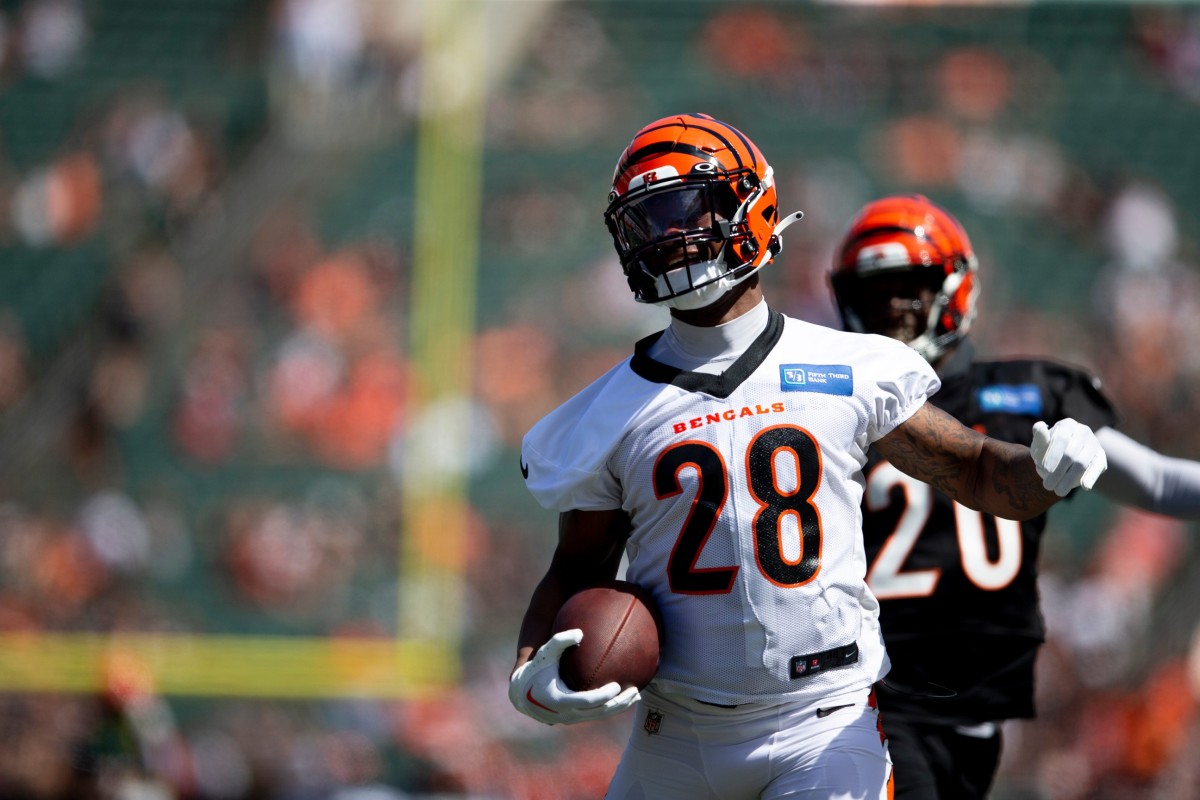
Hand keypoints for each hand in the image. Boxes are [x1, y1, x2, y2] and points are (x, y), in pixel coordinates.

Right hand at [509, 629, 640, 724]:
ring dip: (618, 707)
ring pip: (600, 716)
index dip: (604, 695)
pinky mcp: (573, 718)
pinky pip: (595, 715)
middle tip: (635, 692)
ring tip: (636, 696)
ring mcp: (570, 719)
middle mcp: (566, 714)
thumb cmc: (535, 669)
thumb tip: (580, 633)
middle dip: (619, 704)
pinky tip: (621, 697)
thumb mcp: (545, 653)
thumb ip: (560, 640)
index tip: (618, 684)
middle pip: (599, 713)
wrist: (521, 693)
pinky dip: (609, 707)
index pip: (588, 702)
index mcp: (560, 700)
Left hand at [1031, 419, 1106, 496]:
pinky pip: (1097, 468)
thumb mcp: (1040, 446)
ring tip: (1058, 491)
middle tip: (1047, 486)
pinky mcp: (1100, 457)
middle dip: (1058, 471)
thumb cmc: (1046, 452)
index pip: (1061, 438)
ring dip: (1069, 479)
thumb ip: (1040, 438)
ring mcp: (1094, 444)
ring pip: (1082, 463)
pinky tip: (1085, 486)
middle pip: (1071, 453)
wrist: (1056, 462)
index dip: (1052, 455)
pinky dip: (1091, 477)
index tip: (1044, 469)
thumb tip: (1038, 425)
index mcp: (1067, 425)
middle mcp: (1083, 431)